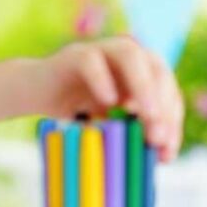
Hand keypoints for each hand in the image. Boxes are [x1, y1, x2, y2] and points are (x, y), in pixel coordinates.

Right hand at [36, 37, 183, 161]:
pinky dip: (102, 78)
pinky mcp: (73, 55)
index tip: (165, 153)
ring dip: (143, 84)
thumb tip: (161, 156)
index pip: (168, 92)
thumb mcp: (108, 126)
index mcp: (142, 73)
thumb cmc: (74, 112)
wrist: (34, 93)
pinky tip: (108, 101)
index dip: (172, 121)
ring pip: (129, 54)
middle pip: (157, 69)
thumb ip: (132, 134)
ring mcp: (100, 50)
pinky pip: (91, 60)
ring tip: (147, 115)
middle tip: (158, 137)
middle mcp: (125, 55)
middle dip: (163, 104)